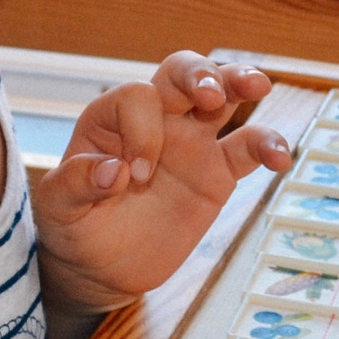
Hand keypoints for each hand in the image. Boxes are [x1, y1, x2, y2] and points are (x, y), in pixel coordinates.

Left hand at [34, 54, 291, 310]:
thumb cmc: (73, 228)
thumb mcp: (58, 209)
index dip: (142, 132)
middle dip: (199, 73)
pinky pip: (248, 150)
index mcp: (112, 118)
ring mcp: (190, 143)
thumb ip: (75, 185)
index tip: (136, 177)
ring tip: (257, 87)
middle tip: (210, 94)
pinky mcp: (216, 173)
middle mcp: (154, 120)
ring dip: (240, 82)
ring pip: (223, 95)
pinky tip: (280, 158)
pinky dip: (268, 146)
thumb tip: (112, 172)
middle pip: (182, 71)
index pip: (137, 98)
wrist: (101, 267)